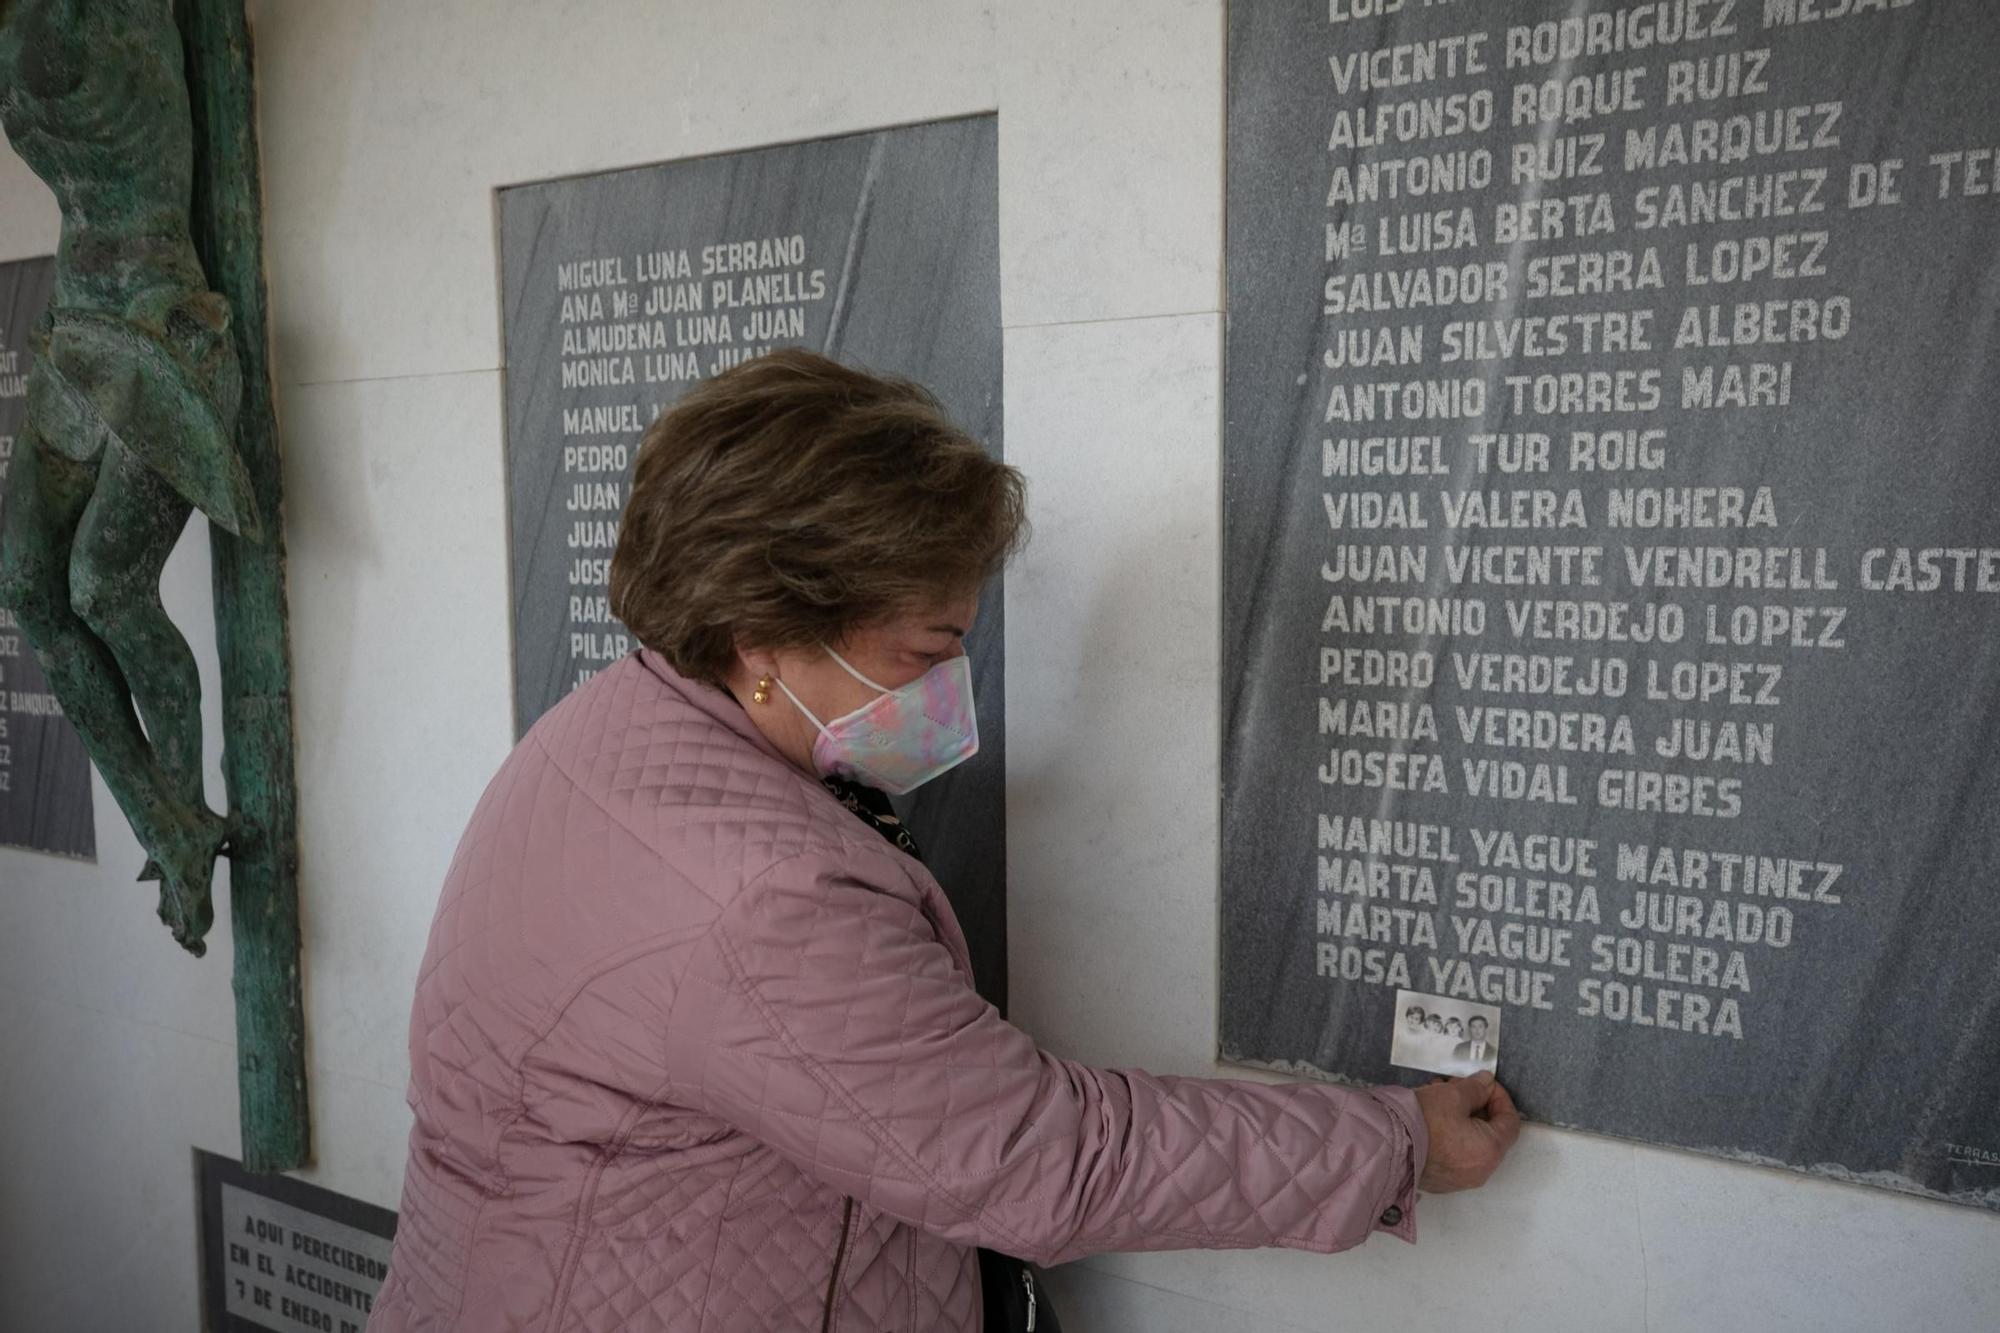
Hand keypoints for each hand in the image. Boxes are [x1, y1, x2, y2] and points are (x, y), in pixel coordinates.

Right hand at [1414, 1071, 1519, 1192]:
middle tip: (1458, 1087)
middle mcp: (1480, 1171)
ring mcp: (1460, 1180)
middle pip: (1490, 1133)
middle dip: (1476, 1106)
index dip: (1500, 1097)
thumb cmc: (1423, 1122)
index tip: (1484, 1083)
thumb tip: (1487, 1083)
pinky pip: (1455, 1156)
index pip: (1510, 1121)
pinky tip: (1431, 1119)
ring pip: (1471, 1144)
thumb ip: (1475, 1088)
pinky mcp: (1441, 1182)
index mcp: (1490, 1150)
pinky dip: (1450, 1136)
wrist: (1386, 1149)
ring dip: (1461, 1119)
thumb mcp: (1452, 1095)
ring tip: (1438, 1098)